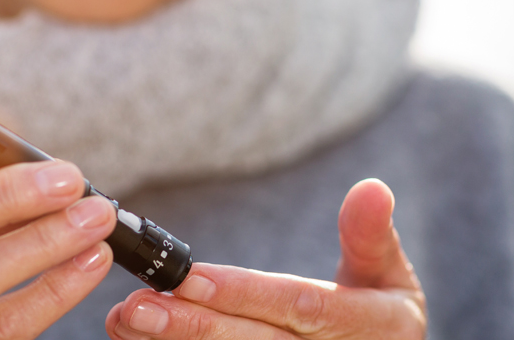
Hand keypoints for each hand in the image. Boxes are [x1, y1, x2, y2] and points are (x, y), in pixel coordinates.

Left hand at [106, 179, 425, 338]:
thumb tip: (372, 188)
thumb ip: (371, 236)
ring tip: (125, 319)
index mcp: (369, 327)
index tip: (190, 277)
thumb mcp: (388, 276)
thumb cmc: (380, 319)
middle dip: (193, 328)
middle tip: (137, 307)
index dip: (244, 294)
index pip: (301, 308)